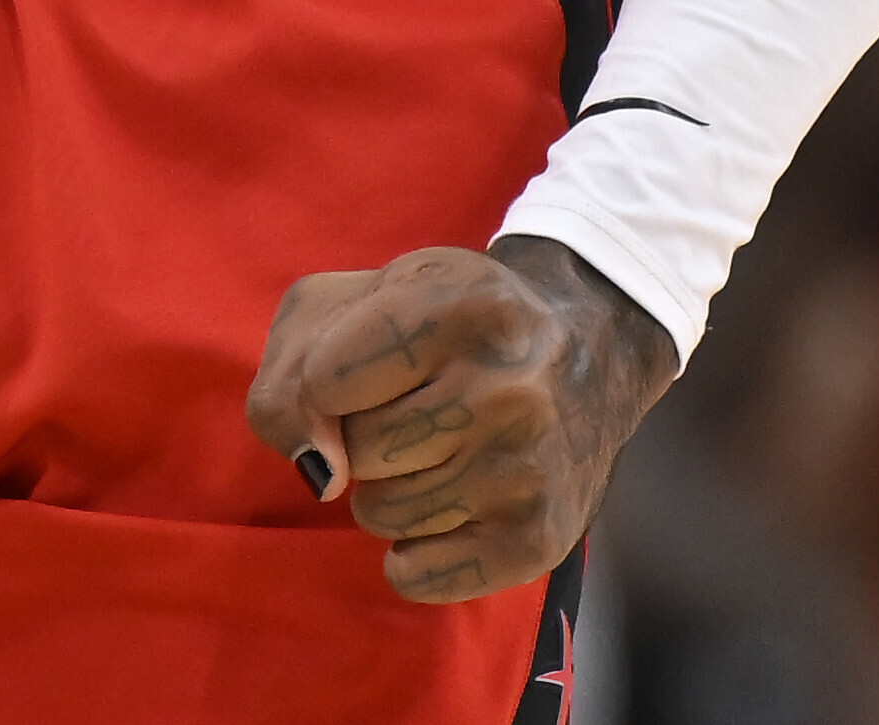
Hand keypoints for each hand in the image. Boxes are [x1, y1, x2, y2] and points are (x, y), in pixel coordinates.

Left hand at [248, 233, 677, 603]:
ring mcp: (530, 467)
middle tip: (417, 405)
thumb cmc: (443, 323)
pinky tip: (454, 502)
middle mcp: (511, 385)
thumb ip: (292, 372)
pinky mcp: (540, 538)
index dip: (323, 383)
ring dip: (390, 488)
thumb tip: (317, 471)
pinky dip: (413, 549)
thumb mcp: (358, 301)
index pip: (325, 379)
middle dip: (362, 435)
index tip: (365, 368)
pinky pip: (416, 576)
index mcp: (466, 303)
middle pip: (356, 452)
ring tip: (443, 447)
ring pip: (380, 514)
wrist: (586, 352)